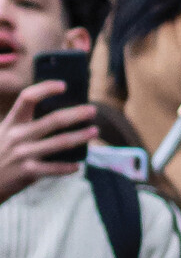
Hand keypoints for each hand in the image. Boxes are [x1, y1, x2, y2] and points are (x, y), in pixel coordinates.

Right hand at [0, 79, 94, 201]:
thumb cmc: (0, 155)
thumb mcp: (4, 134)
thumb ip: (23, 126)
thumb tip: (57, 118)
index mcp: (11, 122)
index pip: (27, 98)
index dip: (45, 88)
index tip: (63, 86)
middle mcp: (18, 135)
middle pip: (53, 120)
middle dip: (76, 114)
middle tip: (93, 110)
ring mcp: (23, 154)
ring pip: (60, 142)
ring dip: (81, 136)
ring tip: (94, 132)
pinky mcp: (28, 172)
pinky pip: (54, 168)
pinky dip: (68, 167)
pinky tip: (77, 166)